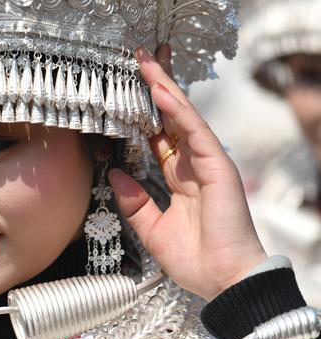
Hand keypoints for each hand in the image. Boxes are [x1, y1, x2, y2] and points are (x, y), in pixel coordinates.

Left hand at [108, 45, 267, 300]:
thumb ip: (133, 201)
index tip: (126, 89)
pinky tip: (161, 89)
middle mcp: (193, 166)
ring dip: (164, 86)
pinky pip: (194, 131)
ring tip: (146, 59)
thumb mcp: (150, 229)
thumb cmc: (195, 260)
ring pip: (182, 116)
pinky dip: (177, 109)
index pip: (157, 136)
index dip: (142, 112)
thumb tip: (114, 173)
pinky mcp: (217, 167)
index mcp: (178, 179)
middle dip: (156, 86)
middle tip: (139, 56)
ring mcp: (207, 163)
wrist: (223, 282)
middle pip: (171, 117)